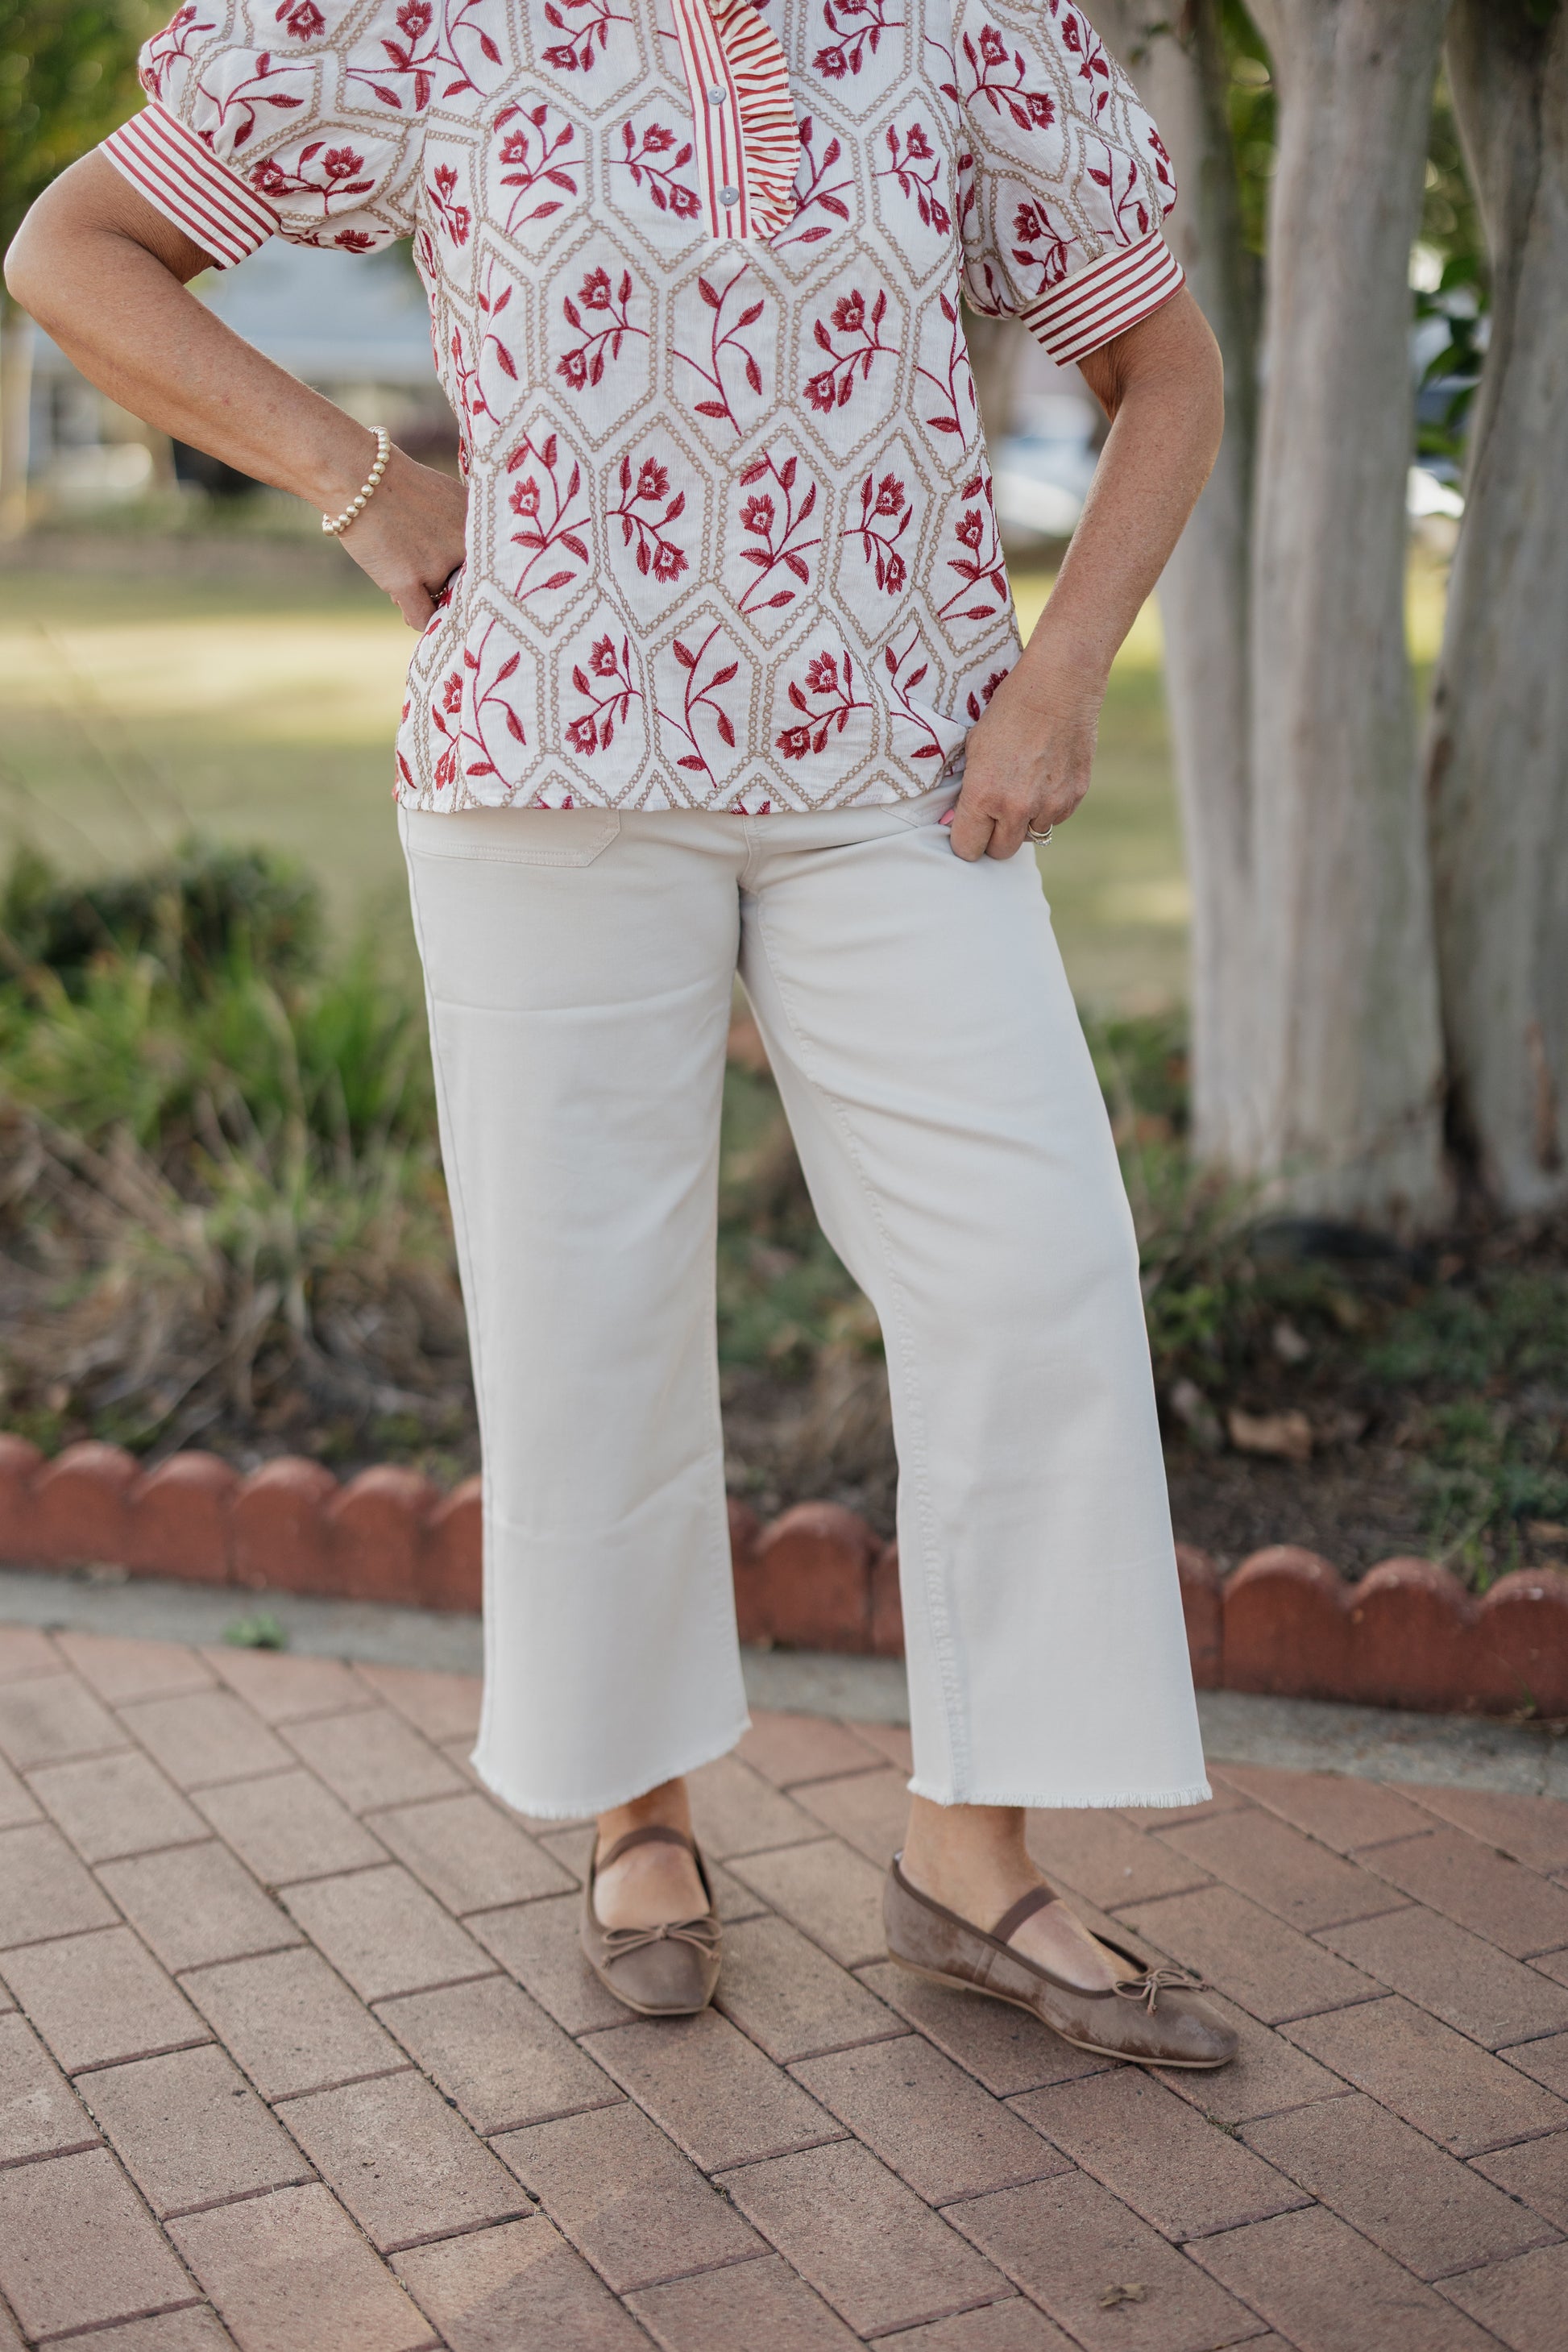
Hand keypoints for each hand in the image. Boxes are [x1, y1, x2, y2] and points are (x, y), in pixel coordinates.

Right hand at [335, 446, 468, 628]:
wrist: (358, 474)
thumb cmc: (397, 482)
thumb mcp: (446, 495)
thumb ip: (461, 529)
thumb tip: (464, 568)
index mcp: (477, 525)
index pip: (485, 567)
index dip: (464, 568)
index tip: (452, 566)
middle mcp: (463, 548)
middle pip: (462, 586)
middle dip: (443, 580)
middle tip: (419, 560)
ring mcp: (437, 566)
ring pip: (438, 600)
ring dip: (420, 590)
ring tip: (397, 561)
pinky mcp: (409, 582)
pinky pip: (422, 619)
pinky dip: (418, 618)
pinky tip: (404, 600)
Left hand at [943, 638, 1105, 861]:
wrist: (1057, 685)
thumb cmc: (1007, 710)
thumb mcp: (972, 748)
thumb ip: (967, 790)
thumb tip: (956, 820)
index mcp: (984, 796)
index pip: (967, 849)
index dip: (965, 840)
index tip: (968, 828)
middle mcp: (1017, 808)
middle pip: (1000, 852)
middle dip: (994, 838)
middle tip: (993, 814)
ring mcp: (1049, 805)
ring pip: (1031, 836)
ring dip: (1024, 822)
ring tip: (1022, 787)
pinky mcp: (1074, 796)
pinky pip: (1055, 818)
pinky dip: (1048, 806)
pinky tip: (1044, 777)